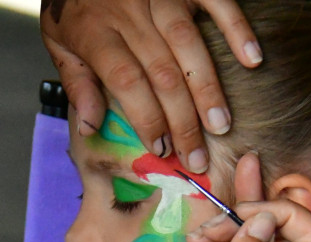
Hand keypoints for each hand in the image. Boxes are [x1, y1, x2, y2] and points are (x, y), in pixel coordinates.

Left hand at [41, 0, 261, 173]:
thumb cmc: (72, 5)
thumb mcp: (58, 41)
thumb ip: (76, 83)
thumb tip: (90, 129)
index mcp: (95, 33)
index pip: (126, 82)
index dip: (147, 118)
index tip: (161, 150)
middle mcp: (129, 13)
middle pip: (161, 72)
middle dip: (182, 120)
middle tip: (197, 156)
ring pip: (188, 44)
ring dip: (208, 88)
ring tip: (221, 125)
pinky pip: (215, 2)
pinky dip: (236, 28)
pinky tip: (252, 59)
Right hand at [110, 157, 310, 241]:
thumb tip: (267, 220)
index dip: (289, 218)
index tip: (244, 216)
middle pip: (293, 237)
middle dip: (258, 217)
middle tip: (216, 224)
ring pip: (266, 238)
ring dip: (237, 221)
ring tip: (202, 229)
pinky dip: (229, 230)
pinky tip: (211, 218)